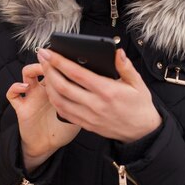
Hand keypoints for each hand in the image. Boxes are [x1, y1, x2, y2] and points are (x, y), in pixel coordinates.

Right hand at [6, 63, 79, 171]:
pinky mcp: (21, 107)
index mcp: (58, 88)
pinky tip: (25, 87)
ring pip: (26, 73)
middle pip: (42, 66)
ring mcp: (31, 96)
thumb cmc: (63, 129)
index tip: (67, 56)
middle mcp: (43, 89)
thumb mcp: (79, 112)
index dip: (60, 61)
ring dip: (31, 69)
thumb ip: (84, 100)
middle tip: (52, 59)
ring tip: (39, 70)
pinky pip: (12, 94)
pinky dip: (16, 87)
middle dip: (47, 61)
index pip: (57, 69)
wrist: (47, 145)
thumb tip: (98, 88)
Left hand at [37, 48, 161, 142]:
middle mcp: (95, 105)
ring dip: (48, 84)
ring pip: (59, 100)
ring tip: (45, 71)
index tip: (49, 52)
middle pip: (63, 86)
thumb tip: (117, 52)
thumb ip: (126, 67)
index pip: (77, 74)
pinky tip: (51, 89)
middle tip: (41, 56)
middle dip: (49, 69)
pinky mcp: (86, 124)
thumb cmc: (139, 105)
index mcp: (107, 91)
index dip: (60, 62)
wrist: (142, 132)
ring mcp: (89, 116)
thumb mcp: (138, 83)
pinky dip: (54, 100)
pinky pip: (64, 112)